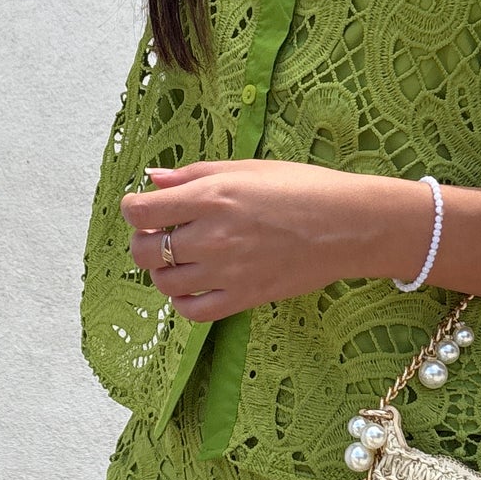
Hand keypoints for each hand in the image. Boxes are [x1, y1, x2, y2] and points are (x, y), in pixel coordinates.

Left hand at [120, 157, 430, 319]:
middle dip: (143, 241)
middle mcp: (212, 236)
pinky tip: (194, 285)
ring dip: (164, 270)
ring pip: (165, 282)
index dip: (133, 209)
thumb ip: (193, 174)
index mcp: (211, 197)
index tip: (144, 208)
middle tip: (161, 233)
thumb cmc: (302, 187)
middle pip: (144, 251)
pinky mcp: (244, 297)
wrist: (348, 224)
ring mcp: (227, 271)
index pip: (140, 211)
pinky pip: (193, 311)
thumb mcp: (245, 168)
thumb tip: (152, 179)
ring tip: (183, 257)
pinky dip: (183, 301)